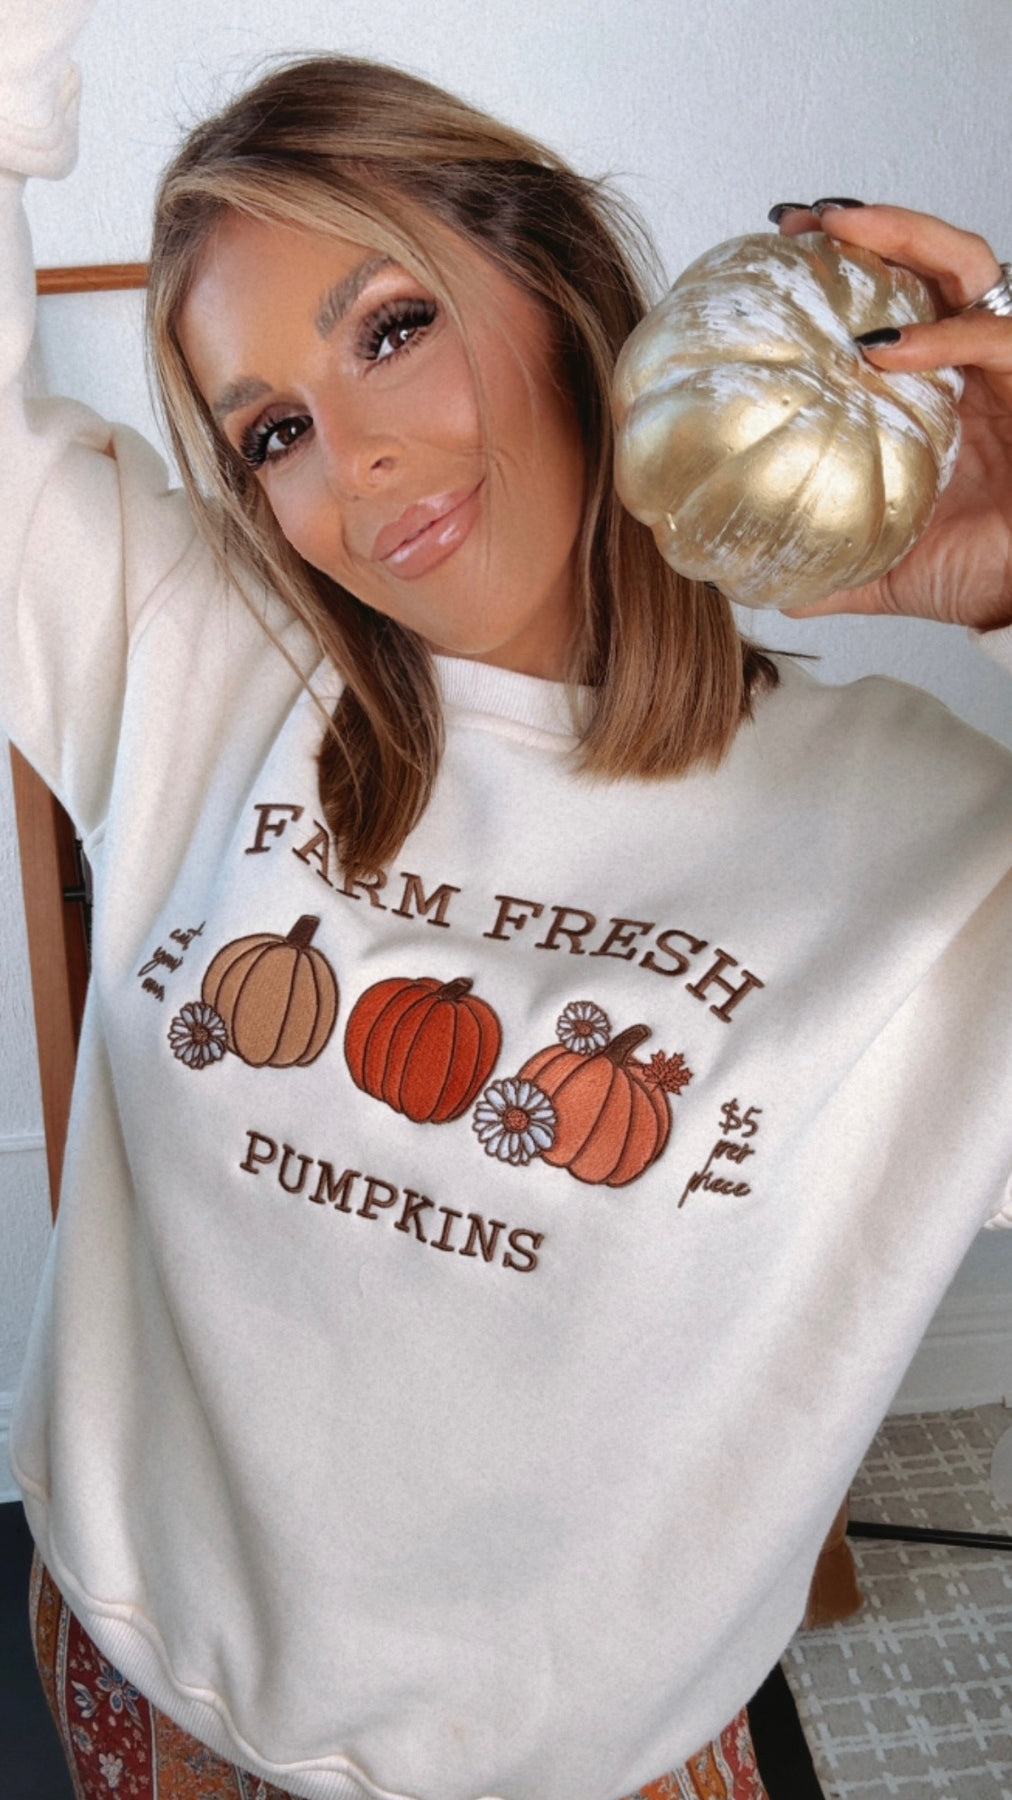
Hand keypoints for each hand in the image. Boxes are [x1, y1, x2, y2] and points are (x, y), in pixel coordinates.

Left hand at [772, 201, 1011, 632]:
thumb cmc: (986, 573)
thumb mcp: (894, 571)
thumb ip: (839, 569)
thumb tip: (780, 593)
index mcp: (942, 390)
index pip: (899, 298)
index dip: (848, 265)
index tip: (780, 250)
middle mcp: (977, 364)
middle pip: (931, 259)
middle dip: (868, 224)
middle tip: (800, 219)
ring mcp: (1008, 366)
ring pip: (970, 266)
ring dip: (905, 237)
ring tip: (839, 228)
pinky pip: (998, 338)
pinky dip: (943, 333)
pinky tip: (885, 344)